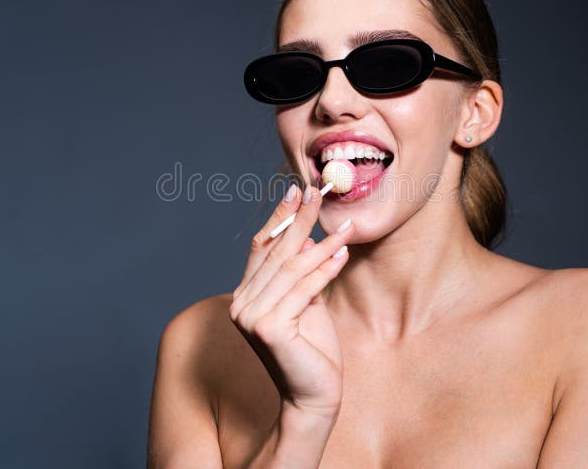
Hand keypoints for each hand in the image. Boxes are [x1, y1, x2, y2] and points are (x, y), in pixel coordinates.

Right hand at [229, 184, 353, 418]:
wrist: (314, 396)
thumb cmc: (312, 349)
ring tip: (347, 226)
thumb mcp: (306, 301)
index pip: (260, 248)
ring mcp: (250, 317)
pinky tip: (343, 253)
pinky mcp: (269, 329)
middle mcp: (241, 304)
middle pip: (276, 252)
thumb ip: (300, 273)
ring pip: (292, 268)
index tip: (295, 191)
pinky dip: (326, 270)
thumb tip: (304, 235)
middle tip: (319, 192)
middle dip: (301, 219)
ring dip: (322, 244)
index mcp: (245, 296)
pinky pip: (304, 290)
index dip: (279, 218)